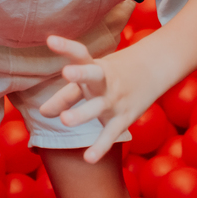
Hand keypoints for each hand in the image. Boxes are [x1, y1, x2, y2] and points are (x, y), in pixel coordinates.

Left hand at [40, 35, 154, 163]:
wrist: (153, 71)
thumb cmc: (112, 75)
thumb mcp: (93, 78)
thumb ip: (67, 96)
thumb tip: (42, 113)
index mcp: (96, 66)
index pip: (80, 54)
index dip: (66, 46)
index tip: (50, 39)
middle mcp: (105, 81)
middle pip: (93, 75)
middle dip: (80, 73)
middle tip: (67, 72)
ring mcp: (115, 100)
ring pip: (98, 107)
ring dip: (82, 113)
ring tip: (65, 120)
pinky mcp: (124, 118)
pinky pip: (111, 134)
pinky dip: (100, 147)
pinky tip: (88, 158)